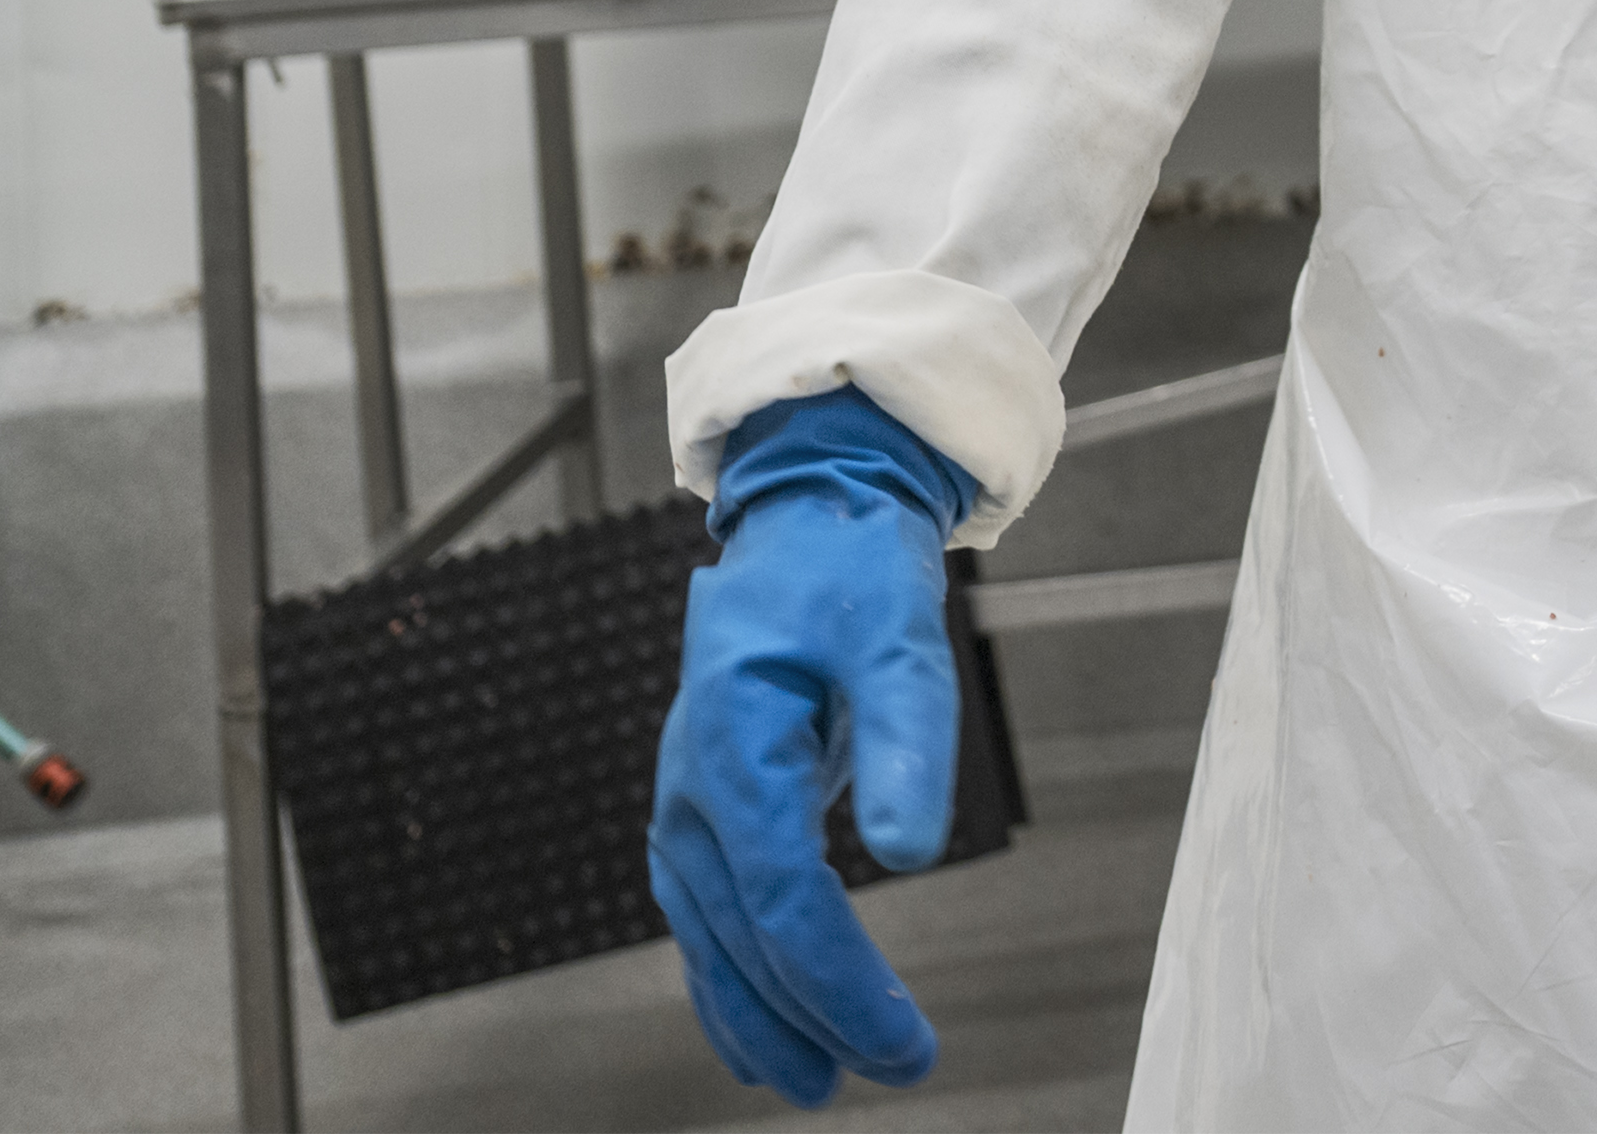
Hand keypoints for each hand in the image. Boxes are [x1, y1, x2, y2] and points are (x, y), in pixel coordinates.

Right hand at [647, 391, 969, 1104]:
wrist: (805, 520)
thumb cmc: (849, 571)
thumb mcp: (898, 637)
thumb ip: (905, 742)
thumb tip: (910, 853)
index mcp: (732, 745)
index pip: (782, 898)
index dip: (839, 982)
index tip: (902, 1040)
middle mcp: (692, 787)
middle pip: (746, 935)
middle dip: (817, 1015)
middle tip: (894, 1067)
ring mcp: (687, 803)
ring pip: (712, 941)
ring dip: (761, 1018)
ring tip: (816, 1083)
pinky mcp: (703, 811)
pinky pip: (708, 918)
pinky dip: (732, 983)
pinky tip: (762, 1032)